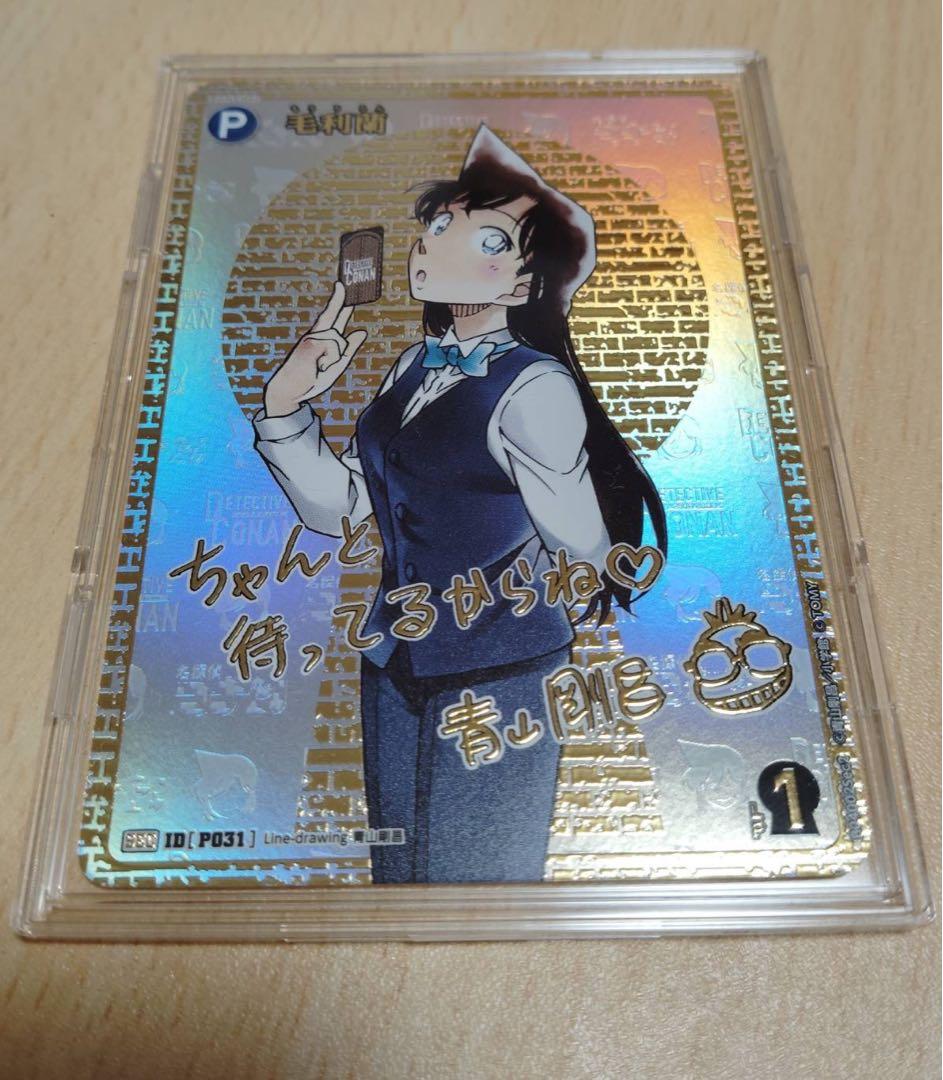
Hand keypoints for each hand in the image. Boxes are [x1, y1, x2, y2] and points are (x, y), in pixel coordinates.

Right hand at [263, 281, 366, 416]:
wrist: (291, 390)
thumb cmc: (312, 378)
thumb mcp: (337, 364)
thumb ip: (349, 348)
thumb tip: (362, 331)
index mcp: (322, 338)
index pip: (333, 317)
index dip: (339, 301)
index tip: (342, 286)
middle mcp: (316, 334)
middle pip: (331, 314)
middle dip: (338, 299)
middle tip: (342, 283)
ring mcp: (312, 338)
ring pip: (338, 340)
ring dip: (334, 358)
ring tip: (321, 368)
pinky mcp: (310, 343)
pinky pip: (333, 347)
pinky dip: (330, 361)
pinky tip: (318, 367)